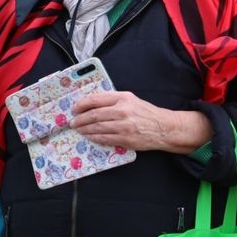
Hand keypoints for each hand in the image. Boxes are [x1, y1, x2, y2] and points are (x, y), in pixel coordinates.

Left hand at [69, 90, 210, 153]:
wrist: (163, 128)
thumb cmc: (145, 113)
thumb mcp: (131, 100)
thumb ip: (113, 100)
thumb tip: (91, 104)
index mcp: (123, 98)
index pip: (96, 99)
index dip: (82, 104)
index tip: (74, 108)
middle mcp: (123, 111)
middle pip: (94, 115)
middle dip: (80, 119)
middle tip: (72, 122)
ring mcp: (124, 126)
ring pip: (97, 127)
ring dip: (85, 129)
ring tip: (78, 130)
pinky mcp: (126, 139)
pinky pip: (105, 138)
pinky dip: (94, 138)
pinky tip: (89, 136)